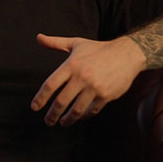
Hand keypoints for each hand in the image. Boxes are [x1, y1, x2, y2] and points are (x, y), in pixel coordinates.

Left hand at [30, 34, 145, 125]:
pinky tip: (79, 116)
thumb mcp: (76, 43)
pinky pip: (92, 110)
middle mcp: (82, 77)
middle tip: (47, 121)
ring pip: (76, 109)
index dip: (41, 98)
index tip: (35, 107)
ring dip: (67, 119)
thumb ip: (55, 43)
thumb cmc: (99, 49)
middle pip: (61, 101)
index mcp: (71, 65)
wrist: (127, 54)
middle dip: (52, 114)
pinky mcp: (106, 95)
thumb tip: (38, 38)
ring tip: (62, 122)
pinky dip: (84, 116)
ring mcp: (95, 88)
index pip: (51, 85)